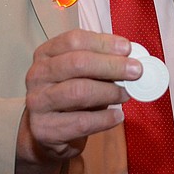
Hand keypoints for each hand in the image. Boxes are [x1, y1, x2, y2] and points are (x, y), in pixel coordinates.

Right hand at [15, 30, 141, 173]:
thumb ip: (103, 63)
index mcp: (46, 53)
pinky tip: (117, 117)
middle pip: (77, 63)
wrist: (49, 132)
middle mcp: (37, 75)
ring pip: (78, 91)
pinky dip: (104, 119)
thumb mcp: (83, 74)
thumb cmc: (71, 95)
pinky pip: (80, 122)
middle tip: (136, 71)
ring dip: (109, 92)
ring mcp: (37, 102)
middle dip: (111, 66)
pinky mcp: (43, 129)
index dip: (103, 43)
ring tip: (126, 94)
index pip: (74, 40)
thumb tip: (131, 60)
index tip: (127, 48)